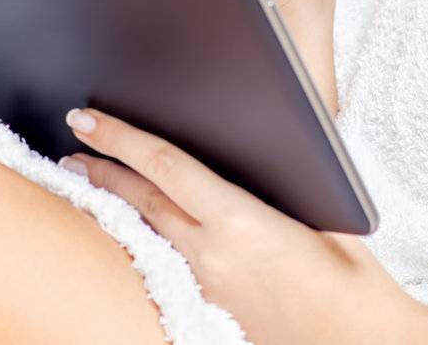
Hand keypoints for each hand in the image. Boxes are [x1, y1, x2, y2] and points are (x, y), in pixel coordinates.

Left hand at [60, 106, 420, 344]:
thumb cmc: (354, 282)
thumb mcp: (325, 215)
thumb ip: (286, 182)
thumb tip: (266, 148)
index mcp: (240, 223)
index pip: (165, 167)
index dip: (122, 138)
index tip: (89, 118)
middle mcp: (212, 256)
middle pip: (143, 201)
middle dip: (103, 170)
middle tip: (73, 149)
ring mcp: (207, 286)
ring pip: (148, 234)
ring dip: (115, 206)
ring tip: (87, 185)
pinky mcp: (211, 309)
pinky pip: (167, 263)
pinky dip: (144, 239)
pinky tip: (135, 233)